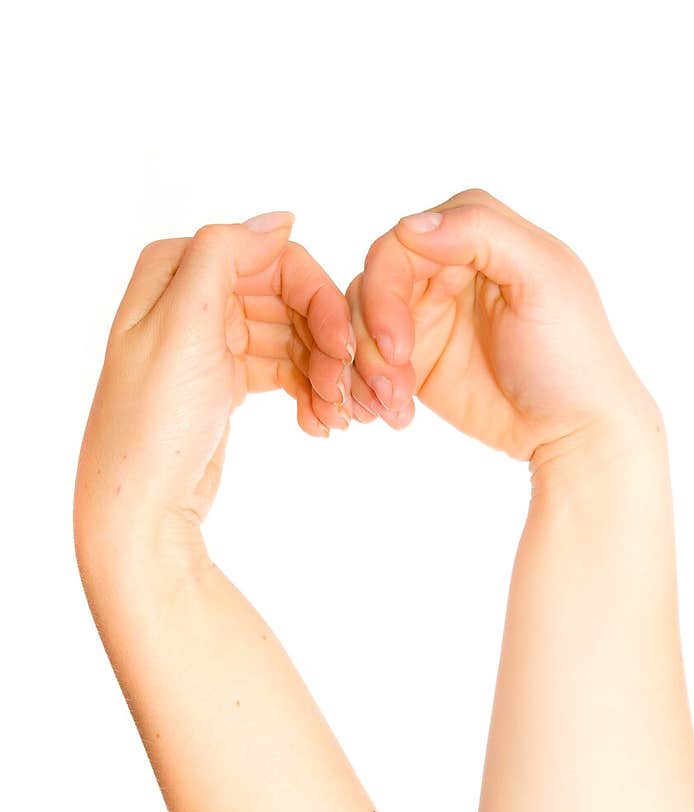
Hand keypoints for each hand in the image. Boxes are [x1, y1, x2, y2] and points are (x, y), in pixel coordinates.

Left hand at [75, 213, 353, 567]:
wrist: (141, 508)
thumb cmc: (153, 423)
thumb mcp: (182, 324)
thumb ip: (224, 254)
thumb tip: (279, 218)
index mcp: (176, 270)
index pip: (272, 259)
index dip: (317, 297)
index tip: (345, 347)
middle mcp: (192, 296)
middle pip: (288, 298)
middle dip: (326, 343)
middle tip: (350, 391)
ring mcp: (211, 339)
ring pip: (292, 337)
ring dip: (323, 374)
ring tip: (339, 418)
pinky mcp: (226, 379)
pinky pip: (284, 370)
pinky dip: (307, 393)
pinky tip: (321, 424)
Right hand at [347, 189, 657, 465]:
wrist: (574, 430)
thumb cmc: (572, 354)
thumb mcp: (544, 278)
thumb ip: (482, 232)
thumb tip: (410, 224)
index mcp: (476, 237)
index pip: (401, 242)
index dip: (386, 290)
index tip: (396, 346)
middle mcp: (446, 269)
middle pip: (373, 283)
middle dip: (370, 337)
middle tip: (394, 387)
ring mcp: (429, 315)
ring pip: (360, 323)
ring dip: (366, 368)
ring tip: (395, 408)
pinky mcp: (417, 360)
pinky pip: (367, 361)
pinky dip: (366, 388)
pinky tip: (394, 415)